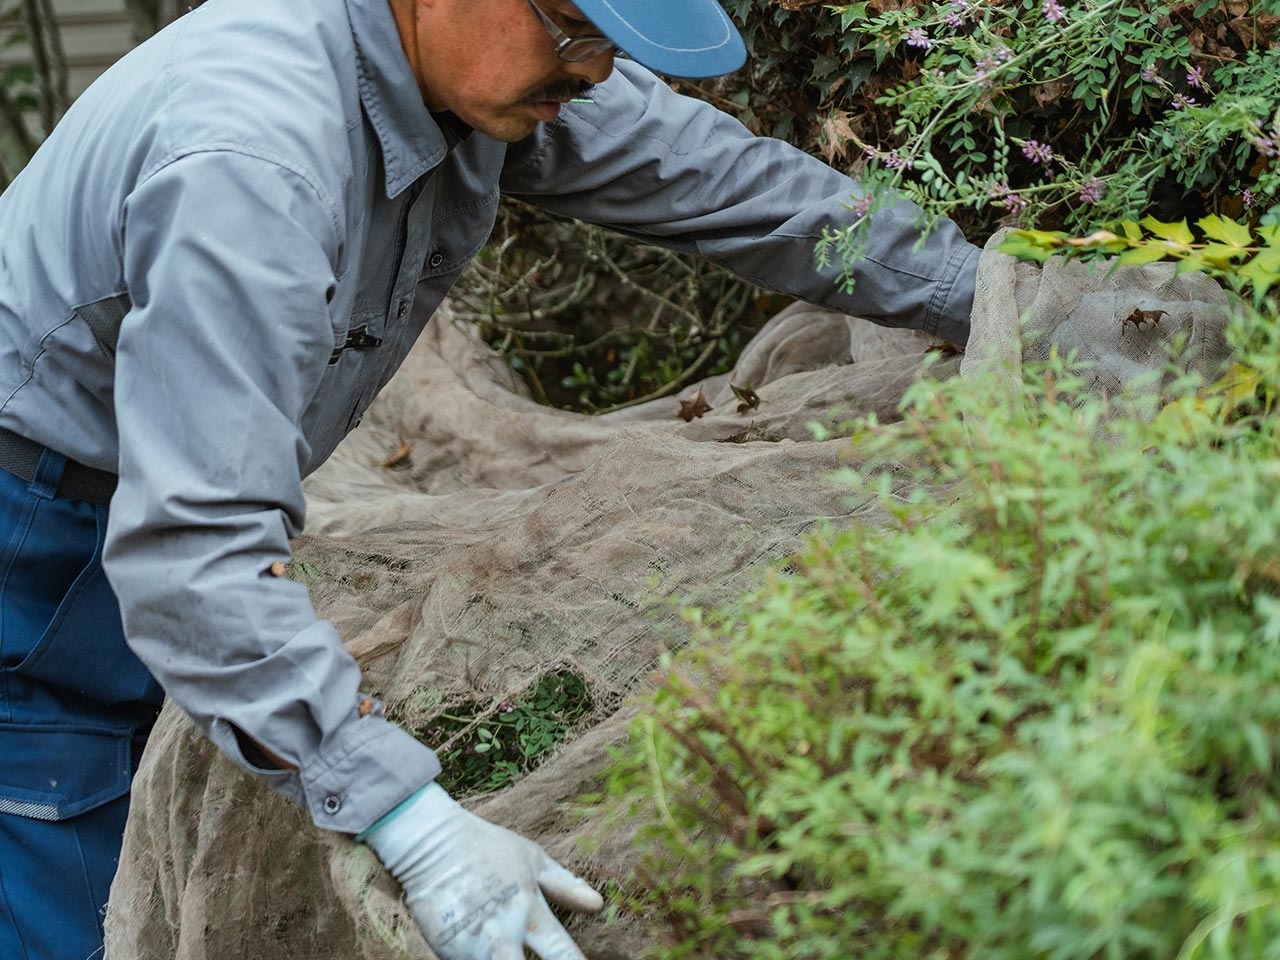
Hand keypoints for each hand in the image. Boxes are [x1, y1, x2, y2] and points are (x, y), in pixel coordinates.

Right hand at [363, 783, 603, 959]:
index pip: (562, 954)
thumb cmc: (486, 848)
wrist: (430, 845)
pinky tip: (488, 953)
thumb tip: (598, 904)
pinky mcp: (447, 952)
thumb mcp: (532, 859)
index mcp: (530, 912)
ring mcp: (474, 947)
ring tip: (509, 955)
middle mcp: (504, 935)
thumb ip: (565, 885)